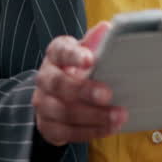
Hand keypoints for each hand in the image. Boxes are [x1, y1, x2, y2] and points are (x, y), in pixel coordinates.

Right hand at [32, 22, 127, 145]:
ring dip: (93, 116)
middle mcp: (44, 78)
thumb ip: (95, 42)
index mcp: (55, 54)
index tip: (90, 60)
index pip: (61, 52)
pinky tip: (109, 128)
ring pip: (63, 112)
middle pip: (59, 85)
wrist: (57, 95)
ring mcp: (43, 103)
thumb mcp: (86, 52)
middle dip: (84, 91)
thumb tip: (107, 28)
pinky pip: (66, 132)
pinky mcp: (47, 126)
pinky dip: (89, 131)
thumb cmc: (78, 69)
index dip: (74, 56)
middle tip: (108, 94)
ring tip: (118, 116)